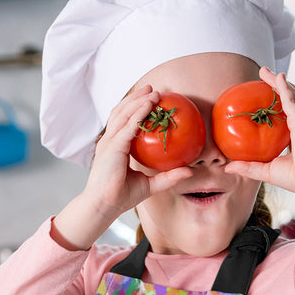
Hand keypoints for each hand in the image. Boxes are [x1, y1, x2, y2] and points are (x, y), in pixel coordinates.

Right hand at [52, 85, 193, 249]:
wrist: (104, 205)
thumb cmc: (121, 197)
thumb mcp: (150, 185)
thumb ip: (168, 177)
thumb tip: (190, 171)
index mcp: (114, 148)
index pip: (123, 123)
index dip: (134, 110)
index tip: (150, 101)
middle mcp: (109, 142)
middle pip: (121, 112)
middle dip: (135, 98)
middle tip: (151, 89)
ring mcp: (109, 143)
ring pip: (123, 114)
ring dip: (138, 100)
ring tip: (152, 91)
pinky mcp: (113, 147)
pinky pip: (128, 125)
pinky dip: (138, 112)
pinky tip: (149, 105)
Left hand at [225, 68, 294, 207]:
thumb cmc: (294, 179)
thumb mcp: (264, 171)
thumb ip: (246, 167)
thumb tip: (227, 167)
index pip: (288, 114)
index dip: (279, 103)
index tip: (266, 96)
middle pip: (291, 98)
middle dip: (279, 85)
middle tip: (264, 75)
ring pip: (292, 94)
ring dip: (279, 82)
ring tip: (267, 72)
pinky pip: (292, 99)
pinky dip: (285, 87)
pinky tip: (277, 77)